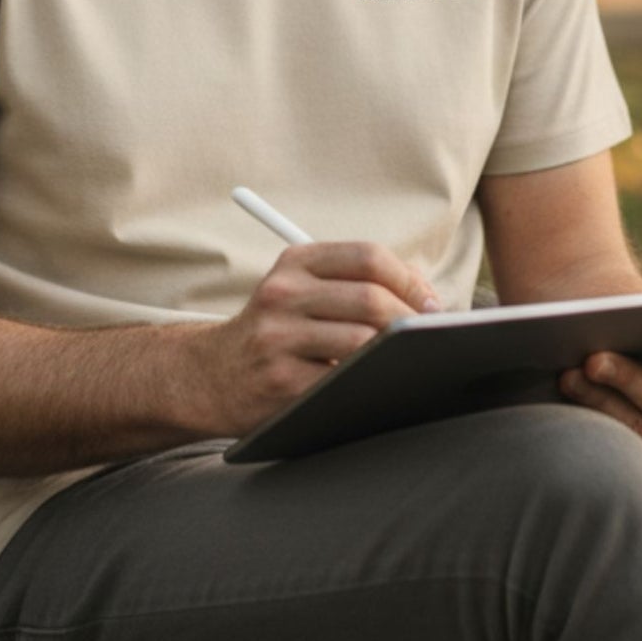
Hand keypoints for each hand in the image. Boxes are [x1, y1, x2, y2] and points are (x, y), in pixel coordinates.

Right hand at [180, 242, 440, 437]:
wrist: (209, 376)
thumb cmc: (277, 330)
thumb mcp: (302, 289)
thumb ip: (357, 282)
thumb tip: (427, 296)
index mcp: (296, 262)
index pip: (368, 257)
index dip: (410, 280)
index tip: (431, 304)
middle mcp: (283, 293)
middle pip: (370, 298)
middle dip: (411, 321)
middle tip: (430, 339)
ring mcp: (277, 338)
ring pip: (361, 341)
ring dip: (393, 354)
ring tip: (407, 361)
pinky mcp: (279, 381)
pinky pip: (342, 380)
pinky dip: (367, 382)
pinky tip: (375, 384)